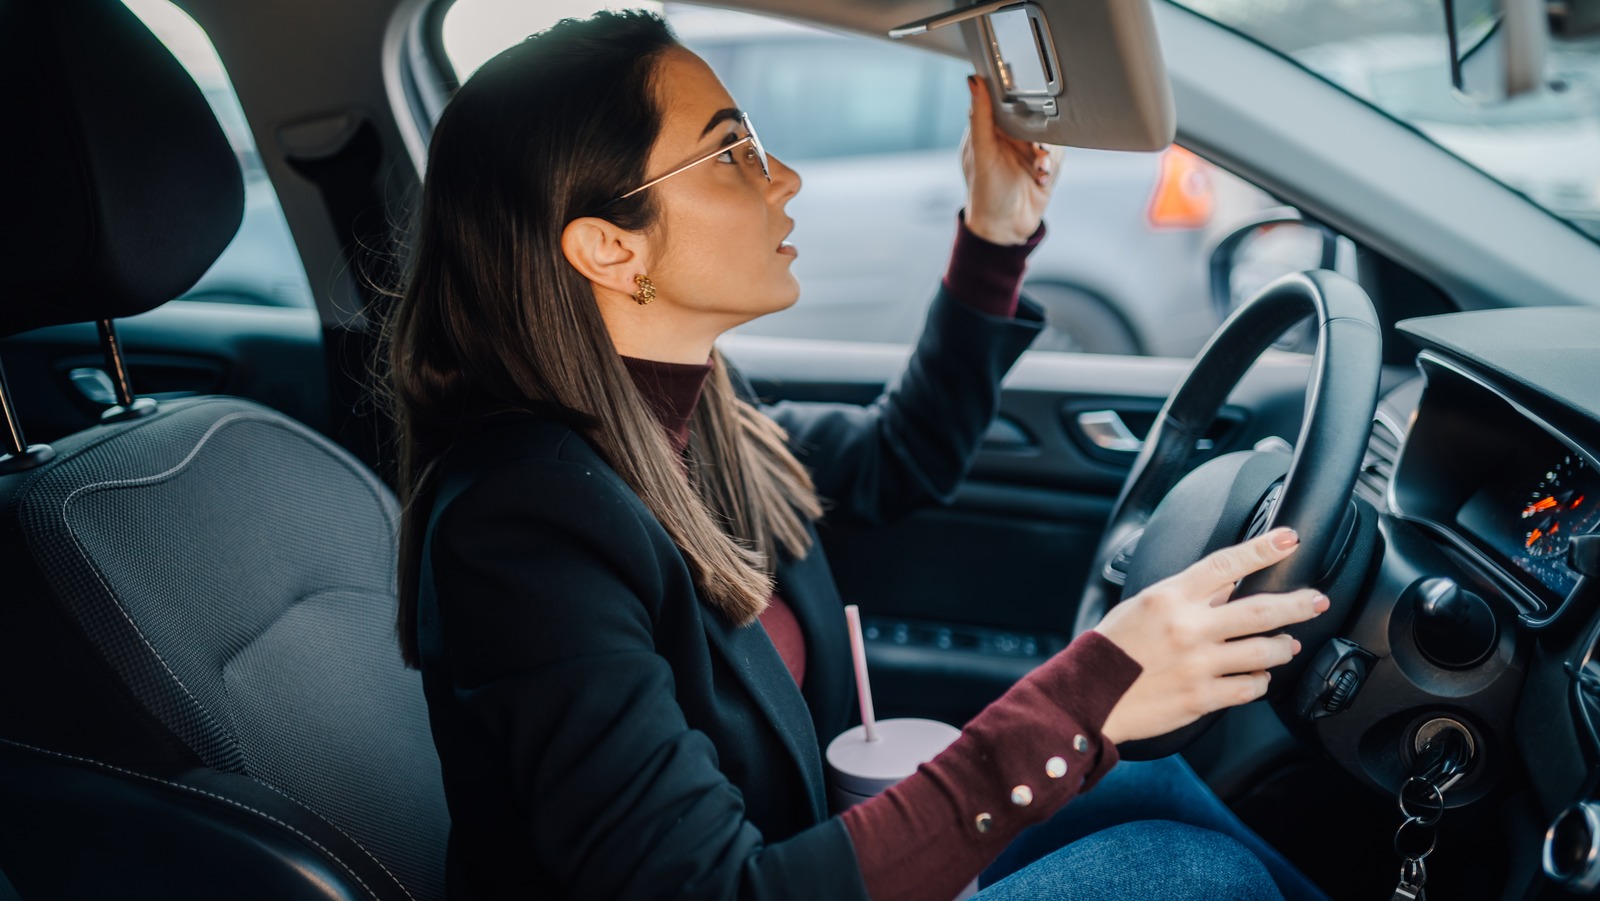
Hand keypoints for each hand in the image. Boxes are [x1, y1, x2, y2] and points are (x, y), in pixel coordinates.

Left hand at [960, 74, 1063, 244]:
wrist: (1006, 229)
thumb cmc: (985, 195)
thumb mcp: (981, 153)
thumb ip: (979, 117)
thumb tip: (973, 81)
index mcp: (988, 128)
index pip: (1000, 97)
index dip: (1012, 90)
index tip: (1023, 86)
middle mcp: (1009, 135)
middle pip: (1032, 113)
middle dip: (1038, 126)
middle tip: (1036, 140)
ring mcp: (1029, 149)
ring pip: (1049, 133)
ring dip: (1046, 149)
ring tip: (1039, 164)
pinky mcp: (1046, 163)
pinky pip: (1058, 153)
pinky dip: (1052, 163)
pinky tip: (1042, 174)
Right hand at [1094, 528, 1330, 744]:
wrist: (1088, 694)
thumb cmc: (1112, 649)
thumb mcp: (1143, 606)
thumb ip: (1185, 596)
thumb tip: (1227, 585)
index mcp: (1170, 597)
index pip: (1226, 564)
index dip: (1263, 550)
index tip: (1289, 539)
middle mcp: (1188, 628)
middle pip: (1259, 609)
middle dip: (1297, 603)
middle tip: (1317, 600)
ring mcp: (1197, 665)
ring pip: (1263, 651)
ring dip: (1282, 646)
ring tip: (1288, 644)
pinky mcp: (1201, 698)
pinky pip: (1248, 688)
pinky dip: (1260, 681)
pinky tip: (1259, 677)